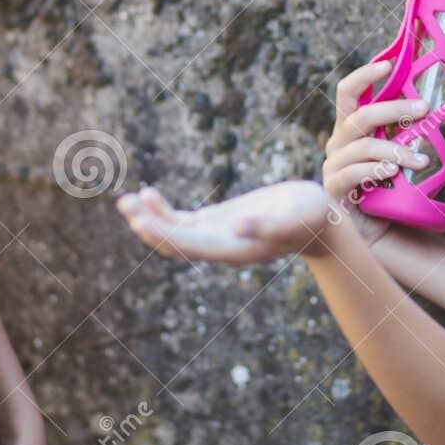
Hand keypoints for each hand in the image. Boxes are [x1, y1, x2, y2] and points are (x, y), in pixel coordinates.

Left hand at [117, 180, 337, 262]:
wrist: (319, 221)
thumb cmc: (312, 217)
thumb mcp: (295, 217)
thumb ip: (269, 225)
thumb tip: (240, 227)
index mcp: (236, 250)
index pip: (191, 246)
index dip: (165, 235)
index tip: (141, 222)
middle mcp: (221, 247)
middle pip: (175, 243)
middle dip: (148, 226)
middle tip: (126, 205)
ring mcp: (216, 236)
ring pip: (173, 232)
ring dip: (148, 218)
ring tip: (125, 200)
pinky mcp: (216, 222)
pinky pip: (182, 220)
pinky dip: (162, 211)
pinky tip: (147, 194)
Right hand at [324, 60, 432, 243]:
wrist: (380, 230)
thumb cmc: (394, 187)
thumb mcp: (401, 153)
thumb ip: (411, 131)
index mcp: (352, 127)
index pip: (348, 92)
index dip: (364, 75)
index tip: (388, 63)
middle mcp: (339, 142)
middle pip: (358, 116)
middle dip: (392, 109)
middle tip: (424, 109)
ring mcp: (333, 166)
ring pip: (361, 147)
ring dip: (394, 149)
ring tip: (422, 159)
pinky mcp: (333, 189)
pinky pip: (351, 174)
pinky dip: (373, 170)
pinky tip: (392, 172)